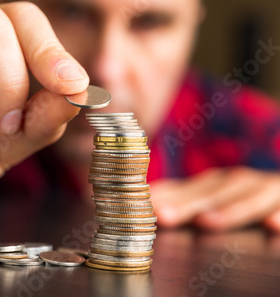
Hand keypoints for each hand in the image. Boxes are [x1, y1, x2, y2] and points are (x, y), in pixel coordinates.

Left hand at [151, 167, 279, 231]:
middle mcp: (238, 182)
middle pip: (211, 192)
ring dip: (228, 209)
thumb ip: (186, 199)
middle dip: (186, 204)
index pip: (186, 188)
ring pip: (248, 197)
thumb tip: (147, 202)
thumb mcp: (215, 195)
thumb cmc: (248, 196)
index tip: (140, 205)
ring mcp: (265, 189)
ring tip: (206, 222)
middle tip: (162, 215)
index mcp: (216, 183)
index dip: (163, 195)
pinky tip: (273, 224)